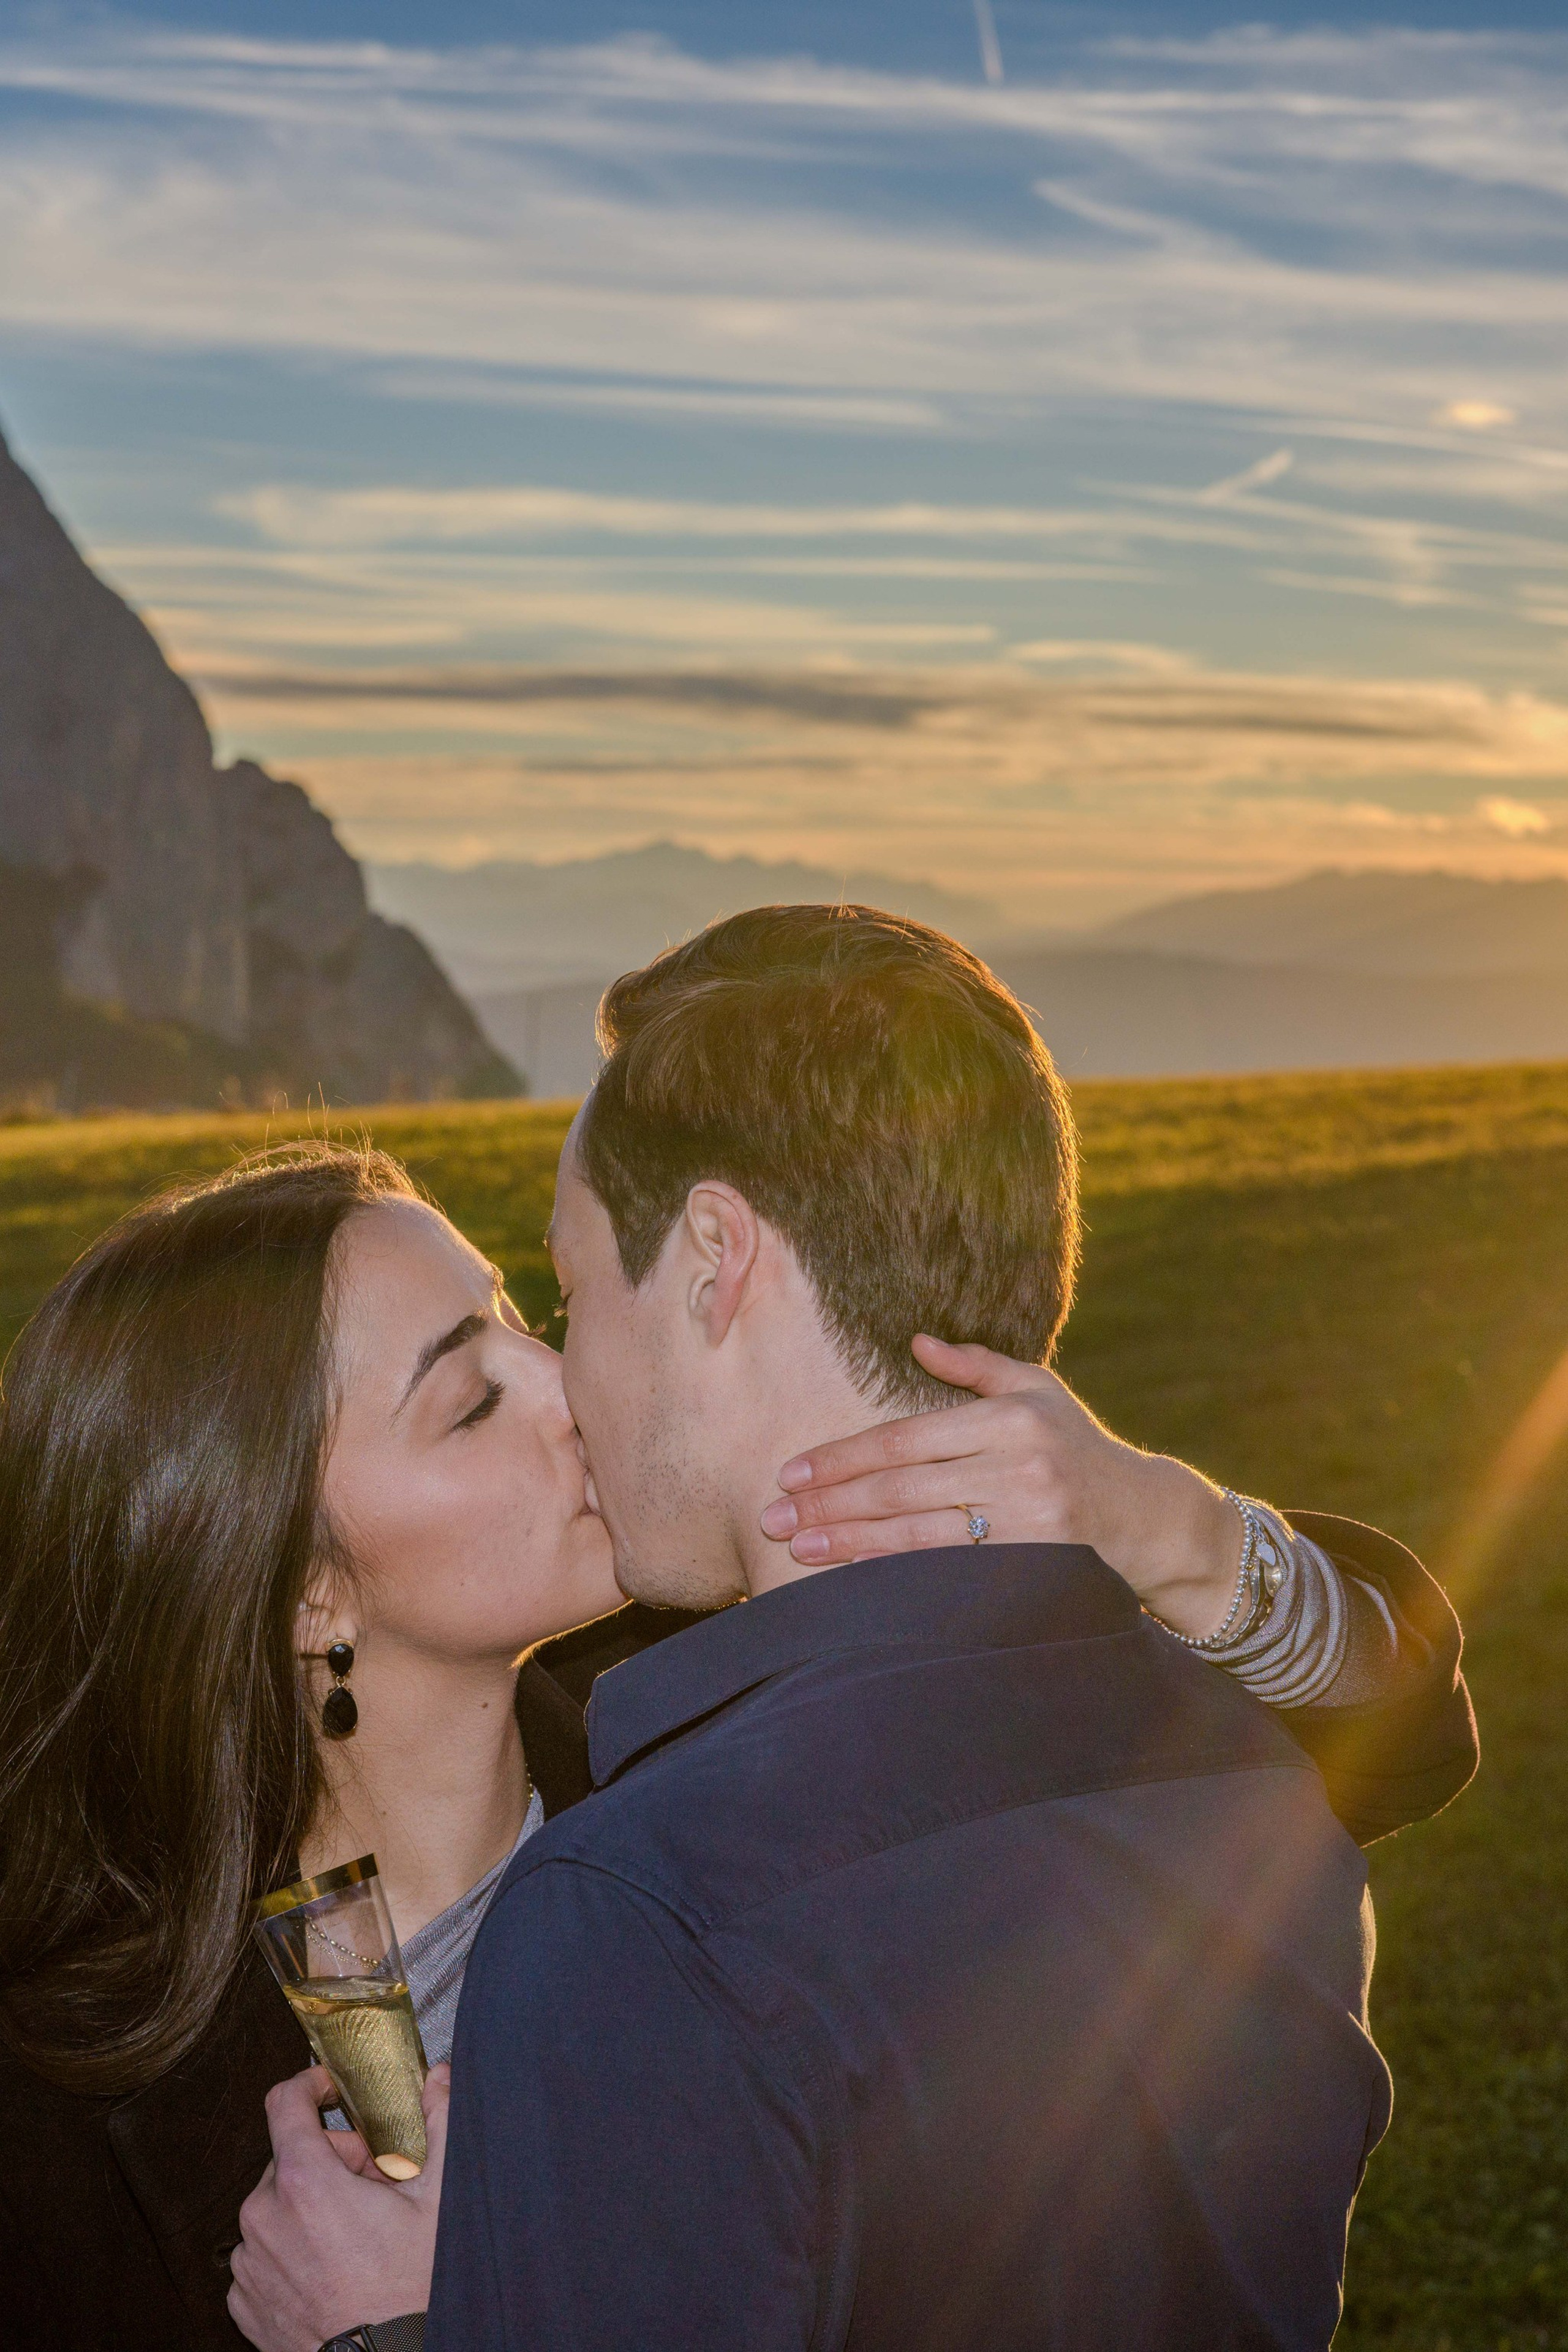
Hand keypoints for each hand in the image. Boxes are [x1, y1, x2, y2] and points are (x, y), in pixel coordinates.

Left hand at [228, 2064, 447, 2351]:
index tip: (329, 2090)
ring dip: (310, 2207)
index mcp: (305, 2183)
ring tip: (355, 2236)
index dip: (309, 2085)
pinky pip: (263, 2252)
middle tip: (374, 2189)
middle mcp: (264, 2218)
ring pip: (276, 2206)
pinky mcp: (245, 2302)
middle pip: (291, 2158)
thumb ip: (438, 2123)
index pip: (284, 2103)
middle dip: (333, 2162)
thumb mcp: (438, 2200)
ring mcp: (250, 2263)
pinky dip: (292, 2249)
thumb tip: (439, 2077)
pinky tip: (331, 2267)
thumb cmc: (410, 2293)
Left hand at [760, 1335, 1243, 1640]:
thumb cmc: (1078, 1446)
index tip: (792, 1471)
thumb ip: (975, 1366)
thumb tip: (917, 1339)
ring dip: (850, 1544)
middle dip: (831, 1503)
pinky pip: (948, 1572)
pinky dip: (895, 1576)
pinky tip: (854, 1580)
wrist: (1144, 1517)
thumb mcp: (1036, 1390)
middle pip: (901, 1488)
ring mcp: (1028, 1521)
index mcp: (1009, 1417)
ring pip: (918, 1535)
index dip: (843, 1457)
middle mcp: (1019, 1466)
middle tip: (773, 1515)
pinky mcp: (1033, 1566)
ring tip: (798, 1547)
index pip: (905, 1438)